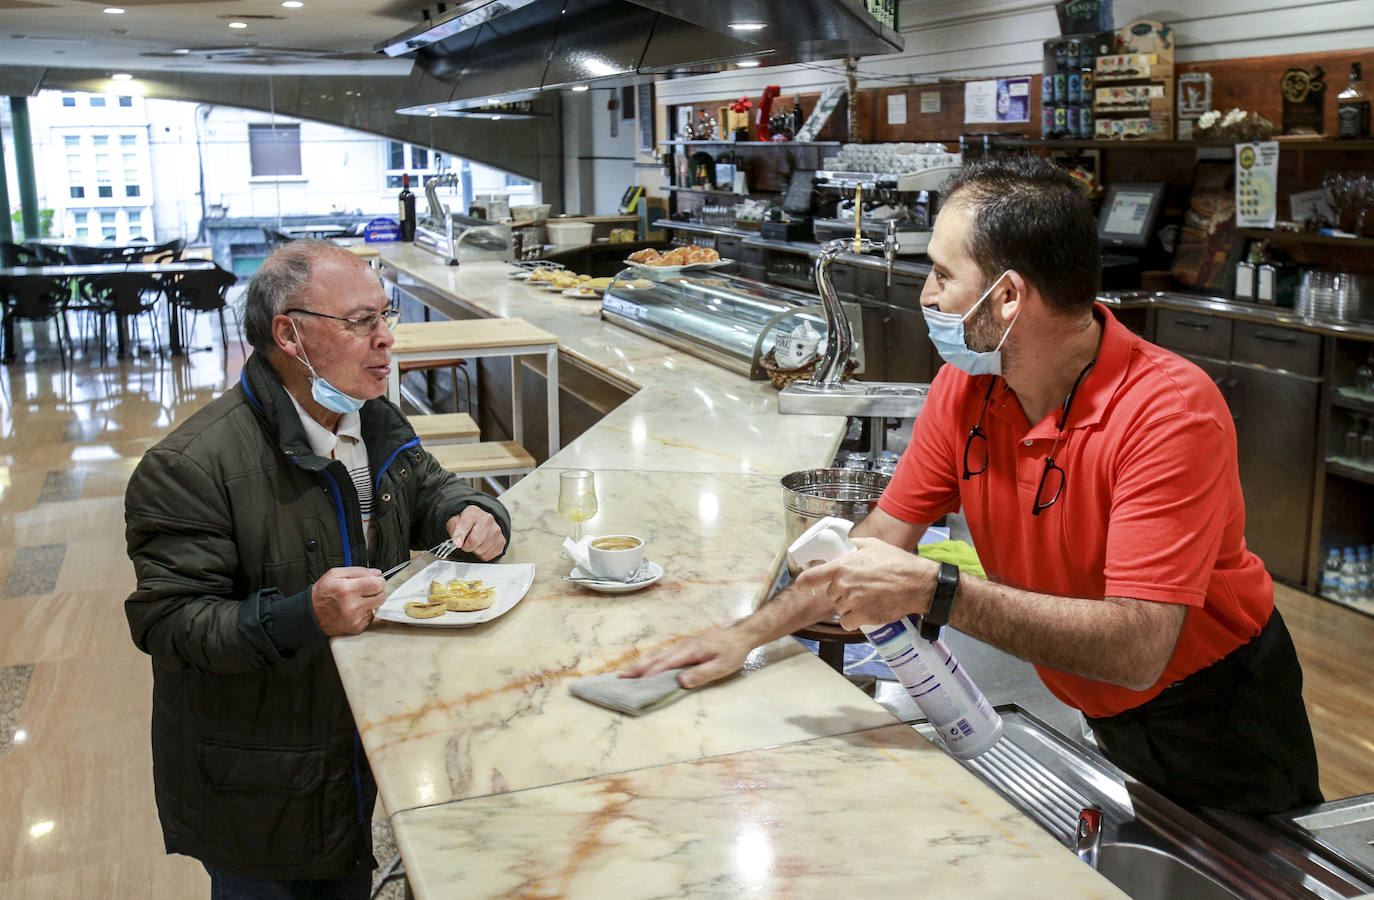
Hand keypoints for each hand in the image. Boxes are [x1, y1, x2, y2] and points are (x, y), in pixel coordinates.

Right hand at [312, 566, 385, 635]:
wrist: (311, 615)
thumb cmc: (322, 594)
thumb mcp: (335, 574)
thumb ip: (358, 571)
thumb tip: (376, 573)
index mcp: (347, 590)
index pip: (378, 584)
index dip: (378, 581)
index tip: (375, 581)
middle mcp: (352, 606)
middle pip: (381, 596)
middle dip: (377, 591)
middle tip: (367, 590)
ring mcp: (355, 619)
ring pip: (377, 607)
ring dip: (371, 603)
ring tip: (357, 600)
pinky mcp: (357, 628)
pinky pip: (371, 618)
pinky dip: (365, 613)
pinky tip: (354, 610)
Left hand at [446, 506, 505, 560]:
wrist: (481, 522)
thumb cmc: (467, 523)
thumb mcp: (455, 522)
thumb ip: (454, 530)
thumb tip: (457, 542)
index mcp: (473, 512)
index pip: (465, 525)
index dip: (459, 536)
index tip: (456, 543)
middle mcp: (488, 520)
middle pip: (473, 542)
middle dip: (466, 546)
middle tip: (465, 542)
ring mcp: (496, 531)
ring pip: (480, 551)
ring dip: (474, 550)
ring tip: (475, 542)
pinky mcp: (501, 542)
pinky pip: (487, 556)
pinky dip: (482, 554)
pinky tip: (482, 545)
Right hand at [621, 627, 755, 688]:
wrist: (740, 636)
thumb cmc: (732, 652)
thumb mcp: (722, 667)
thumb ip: (702, 674)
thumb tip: (681, 681)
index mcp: (689, 651)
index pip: (665, 664)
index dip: (650, 674)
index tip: (636, 683)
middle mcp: (681, 646)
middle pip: (655, 657)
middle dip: (637, 667)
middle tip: (619, 677)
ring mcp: (681, 646)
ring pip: (656, 655)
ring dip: (639, 664)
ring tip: (624, 673)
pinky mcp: (683, 648)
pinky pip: (661, 654)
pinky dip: (648, 661)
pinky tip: (643, 667)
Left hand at [795, 537, 935, 630]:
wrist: (916, 584)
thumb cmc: (897, 563)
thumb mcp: (873, 545)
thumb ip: (854, 545)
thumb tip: (846, 545)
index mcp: (842, 566)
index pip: (811, 577)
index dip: (803, 582)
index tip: (802, 585)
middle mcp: (844, 584)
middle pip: (831, 593)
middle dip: (841, 592)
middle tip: (859, 587)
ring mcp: (853, 602)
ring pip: (840, 608)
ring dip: (849, 606)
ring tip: (867, 598)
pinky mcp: (862, 616)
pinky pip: (848, 622)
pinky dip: (854, 620)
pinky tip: (865, 612)